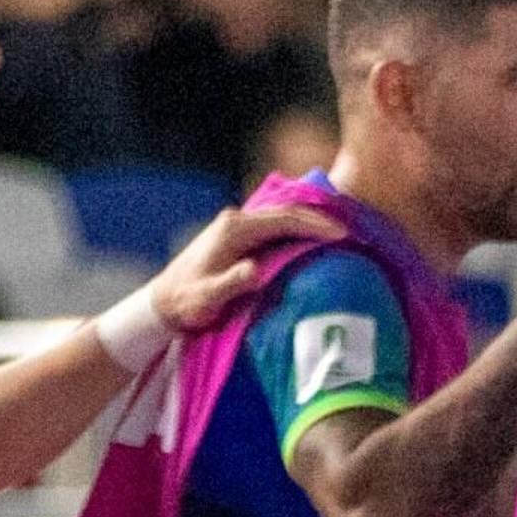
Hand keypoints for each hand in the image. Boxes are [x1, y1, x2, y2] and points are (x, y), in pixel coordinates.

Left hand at [147, 199, 345, 332]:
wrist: (163, 302)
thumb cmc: (187, 302)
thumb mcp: (207, 297)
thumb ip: (231, 283)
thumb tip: (256, 270)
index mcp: (234, 230)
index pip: (284, 220)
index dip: (315, 225)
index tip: (343, 235)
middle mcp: (236, 220)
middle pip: (287, 213)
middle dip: (321, 220)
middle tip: (353, 233)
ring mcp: (237, 225)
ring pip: (283, 217)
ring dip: (312, 223)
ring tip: (341, 233)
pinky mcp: (239, 235)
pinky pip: (277, 226)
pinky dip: (299, 229)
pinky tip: (315, 237)